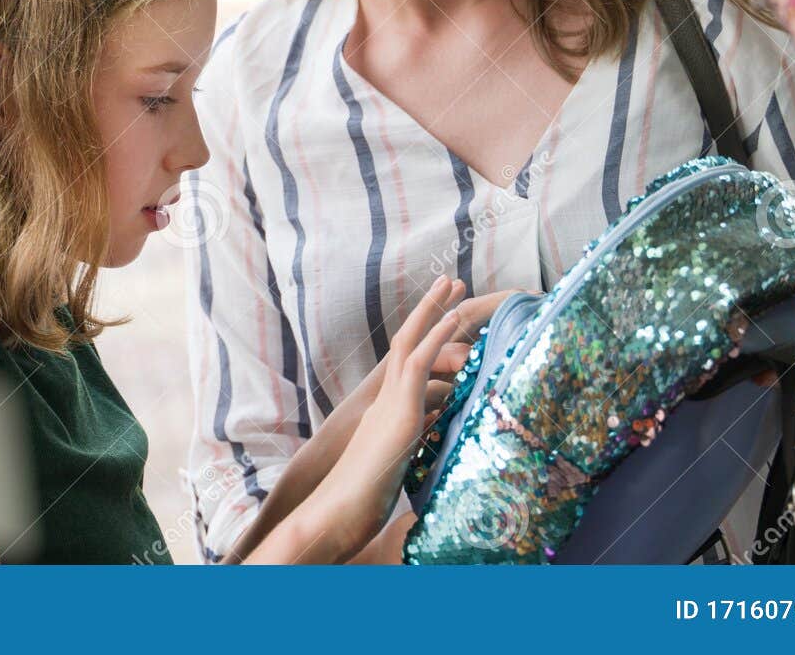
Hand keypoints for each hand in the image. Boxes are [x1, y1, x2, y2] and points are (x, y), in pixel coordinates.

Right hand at [301, 276, 468, 559]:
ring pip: (412, 342)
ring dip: (434, 310)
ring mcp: (390, 401)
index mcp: (388, 412)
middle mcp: (385, 399)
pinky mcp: (399, 410)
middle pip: (409, 341)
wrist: (338, 513)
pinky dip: (437, 336)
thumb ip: (414, 450)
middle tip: (452, 282)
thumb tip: (435, 441)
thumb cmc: (364, 502)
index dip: (429, 339)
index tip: (448, 318)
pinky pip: (419, 363)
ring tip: (456, 282)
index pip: (411, 365)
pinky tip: (454, 316)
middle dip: (430, 311)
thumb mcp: (398, 469)